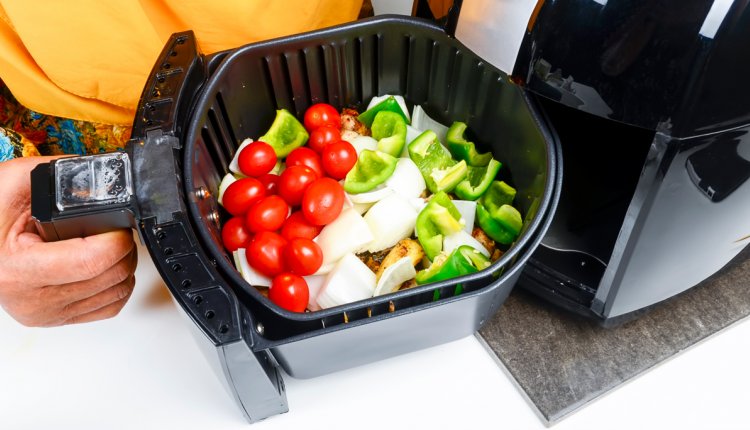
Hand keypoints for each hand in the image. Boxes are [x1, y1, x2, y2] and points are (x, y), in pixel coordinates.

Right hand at [0, 156, 136, 326]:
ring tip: (109, 243)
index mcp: (18, 269)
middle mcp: (32, 299)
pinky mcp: (56, 319)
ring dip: (124, 265)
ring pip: (116, 294)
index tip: (119, 222)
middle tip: (115, 228)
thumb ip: (60, 174)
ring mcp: (45, 313)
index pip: (92, 261)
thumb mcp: (14, 182)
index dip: (117, 238)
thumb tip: (102, 177)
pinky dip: (117, 285)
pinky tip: (106, 265)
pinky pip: (109, 308)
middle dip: (124, 247)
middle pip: (110, 277)